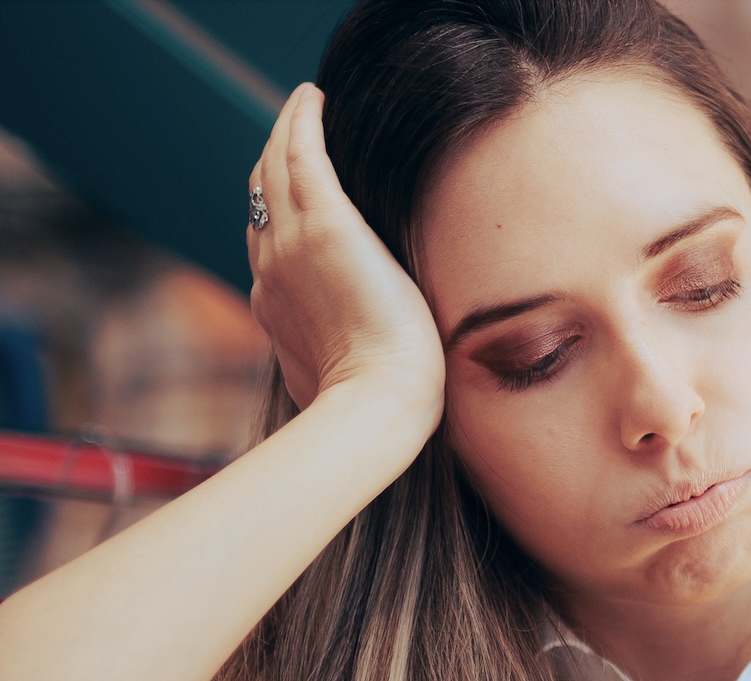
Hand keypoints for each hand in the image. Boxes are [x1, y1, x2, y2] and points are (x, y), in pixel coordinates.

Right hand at [247, 84, 443, 429]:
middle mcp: (272, 267)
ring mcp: (291, 243)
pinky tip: (313, 97)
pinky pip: (302, 154)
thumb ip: (331, 356)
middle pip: (260, 195)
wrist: (378, 399)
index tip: (290, 188)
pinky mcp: (324, 226)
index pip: (265, 239)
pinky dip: (303, 121)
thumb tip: (340, 366)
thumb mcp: (337, 375)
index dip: (274, 207)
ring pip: (276, 167)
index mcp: (274, 303)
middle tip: (295, 128)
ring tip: (304, 103)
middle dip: (273, 158)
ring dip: (287, 129)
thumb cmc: (373, 402)